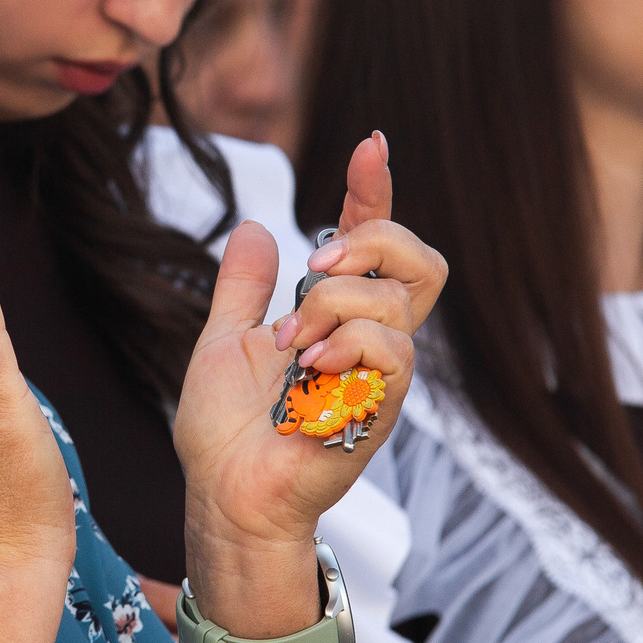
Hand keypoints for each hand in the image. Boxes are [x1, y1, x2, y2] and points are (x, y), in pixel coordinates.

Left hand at [173, 133, 447, 565]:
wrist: (221, 496)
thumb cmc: (224, 435)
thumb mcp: (223, 340)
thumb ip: (243, 288)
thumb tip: (255, 228)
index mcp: (335, 319)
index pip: (374, 244)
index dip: (375, 192)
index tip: (368, 145)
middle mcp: (367, 344)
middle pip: (422, 262)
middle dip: (372, 238)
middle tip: (313, 262)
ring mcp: (378, 378)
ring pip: (396, 302)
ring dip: (333, 305)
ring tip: (290, 344)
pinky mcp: (379, 411)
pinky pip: (393, 352)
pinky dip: (347, 343)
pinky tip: (308, 365)